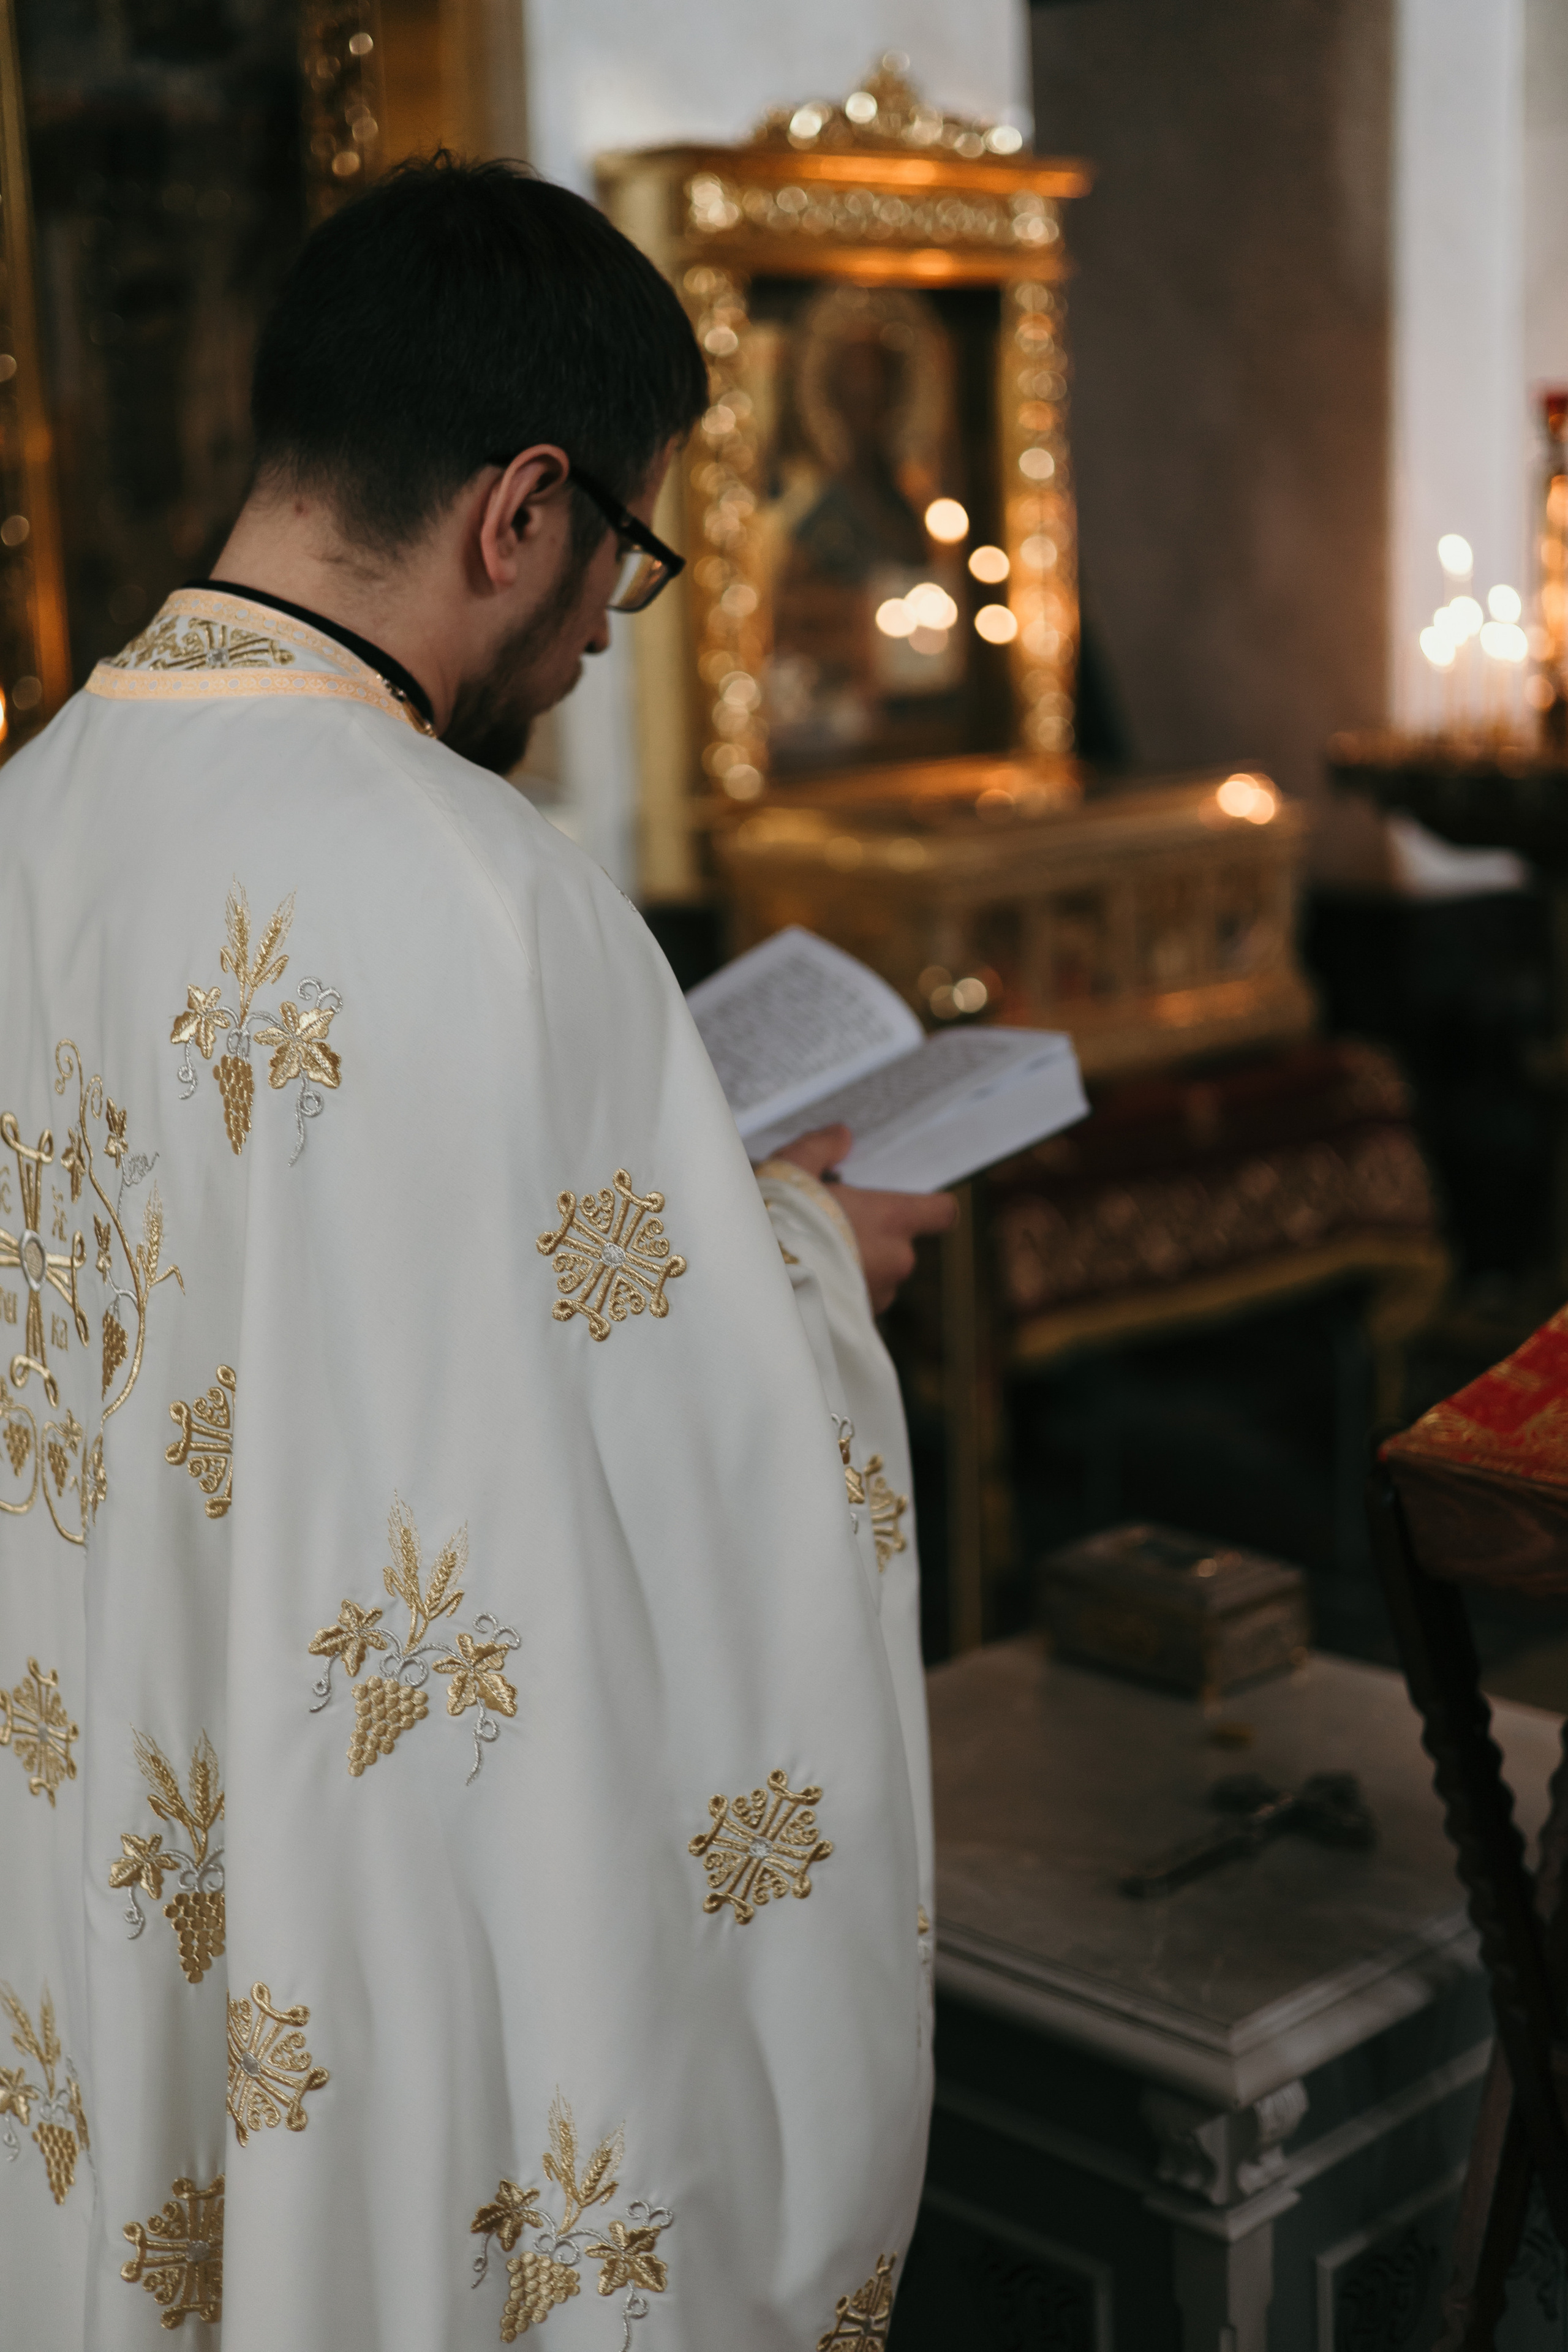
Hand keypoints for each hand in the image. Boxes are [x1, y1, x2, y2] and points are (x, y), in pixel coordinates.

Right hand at [768, 1124, 958, 1312]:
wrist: (756, 1284)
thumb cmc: (780, 1221)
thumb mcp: (793, 1170)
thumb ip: (822, 1148)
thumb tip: (842, 1135)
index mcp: (892, 1218)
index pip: (941, 1212)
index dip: (930, 1207)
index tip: (913, 1203)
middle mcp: (896, 1259)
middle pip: (900, 1243)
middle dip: (873, 1237)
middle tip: (833, 1227)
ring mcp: (880, 1295)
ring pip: (878, 1275)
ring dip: (857, 1267)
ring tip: (815, 1258)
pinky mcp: (859, 1321)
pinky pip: (858, 1302)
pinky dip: (841, 1294)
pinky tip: (809, 1283)